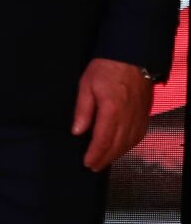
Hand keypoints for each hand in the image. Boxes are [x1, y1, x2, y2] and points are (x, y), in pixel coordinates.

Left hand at [73, 57, 153, 172]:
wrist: (132, 56)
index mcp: (112, 110)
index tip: (87, 163)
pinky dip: (129, 145)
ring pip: (129, 142)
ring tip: (104, 160)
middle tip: (93, 167)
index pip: (104, 140)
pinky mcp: (145, 113)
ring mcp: (139, 116)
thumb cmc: (107, 67)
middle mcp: (129, 116)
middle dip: (105, 158)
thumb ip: (83, 110)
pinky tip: (121, 147)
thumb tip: (78, 131)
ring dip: (117, 154)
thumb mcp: (86, 85)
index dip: (95, 154)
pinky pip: (139, 135)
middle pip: (118, 145)